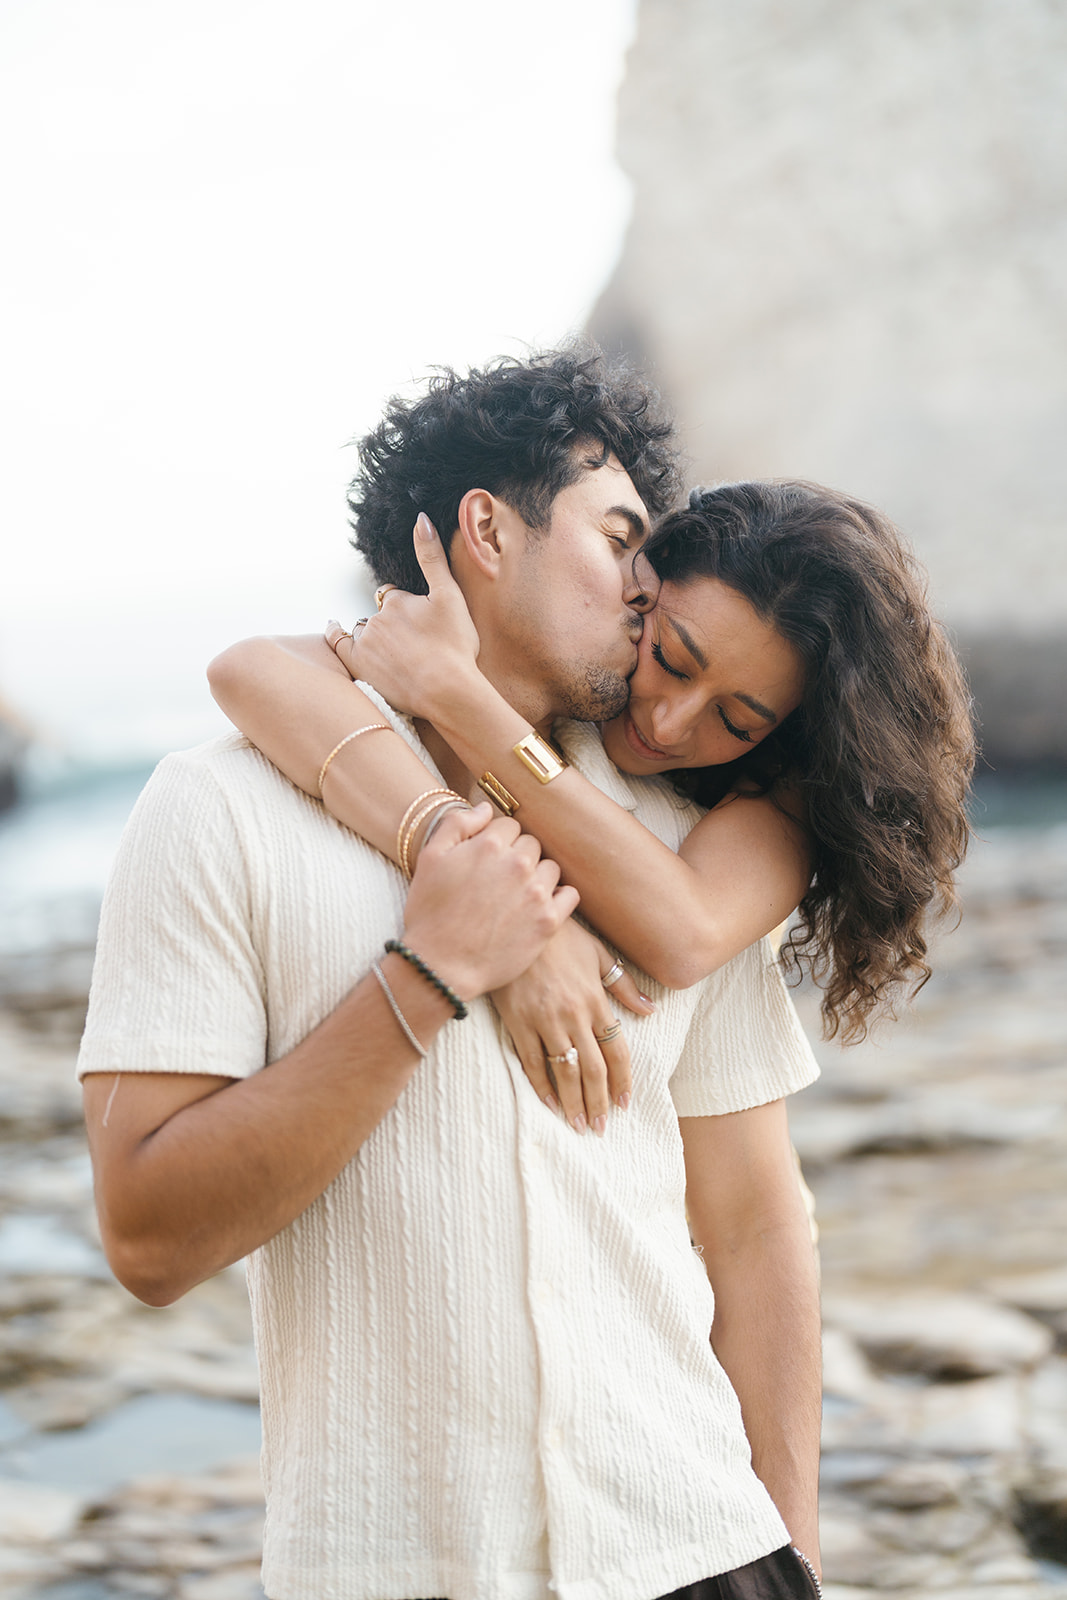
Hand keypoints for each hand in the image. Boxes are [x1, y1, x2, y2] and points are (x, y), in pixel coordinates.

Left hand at [329, 514, 481, 718]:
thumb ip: (432, 557)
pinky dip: (334, 633)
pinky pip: (337, 643)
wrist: (447, 692)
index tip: (422, 625)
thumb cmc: (455, 647)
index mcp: (398, 601)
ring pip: (362, 630)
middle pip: (379, 614)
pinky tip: (333, 627)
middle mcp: (377, 619)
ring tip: (393, 652)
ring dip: (372, 634)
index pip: (395, 597)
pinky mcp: (358, 665)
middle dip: (392, 623)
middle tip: (415, 645)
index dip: (408, 609)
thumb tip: (420, 519)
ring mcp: (364, 643)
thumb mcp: (450, 596)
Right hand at [402, 803, 578, 1000]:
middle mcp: (517, 864)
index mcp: (489, 845)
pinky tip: (539, 906)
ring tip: (516, 896)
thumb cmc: (430, 914)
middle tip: (499, 880)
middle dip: (517, 856)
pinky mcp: (549, 921)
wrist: (441, 967)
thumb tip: (485, 808)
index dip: (497, 842)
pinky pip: (569, 895)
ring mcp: (536, 893)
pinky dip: (558, 898)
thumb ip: (457, 824)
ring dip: (537, 876)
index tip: (487, 860)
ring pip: (550, 868)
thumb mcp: (429, 859)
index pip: (509, 825)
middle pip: (532, 844)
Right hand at [491, 920, 653, 1135]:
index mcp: (595, 1000)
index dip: (622, 1080)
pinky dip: (541, 1086)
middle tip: (601, 1127)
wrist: (519, 921)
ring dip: (574, 1102)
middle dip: (599, 1101)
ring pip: (565, 1072)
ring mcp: (544, 1021)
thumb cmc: (560, 935)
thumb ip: (623, 984)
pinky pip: (531, 1062)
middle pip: (593, 1069)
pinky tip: (549, 1105)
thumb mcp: (597, 953)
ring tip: (579, 1125)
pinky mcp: (517, 1022)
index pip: (616, 1050)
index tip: (625, 1103)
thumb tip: (650, 1009)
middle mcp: (573, 1015)